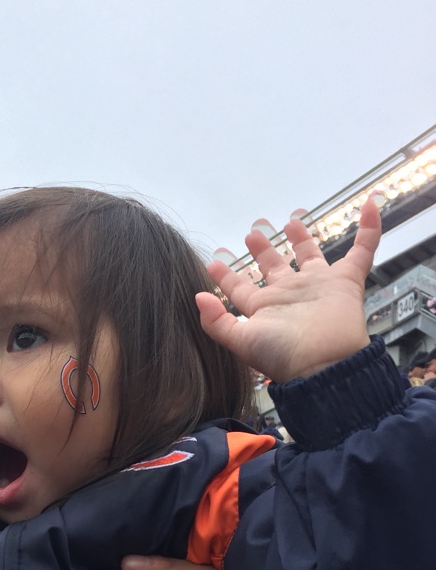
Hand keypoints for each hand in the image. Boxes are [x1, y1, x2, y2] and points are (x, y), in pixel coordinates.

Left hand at [196, 199, 380, 382]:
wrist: (324, 363)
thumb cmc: (282, 354)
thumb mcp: (241, 340)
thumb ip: (216, 322)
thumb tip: (198, 297)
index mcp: (264, 307)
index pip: (240, 288)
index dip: (226, 276)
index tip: (213, 261)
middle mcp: (289, 295)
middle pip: (274, 267)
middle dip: (263, 250)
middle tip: (252, 233)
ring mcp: (317, 286)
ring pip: (309, 255)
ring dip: (300, 238)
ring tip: (289, 221)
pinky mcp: (345, 281)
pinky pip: (362, 250)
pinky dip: (370, 229)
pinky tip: (371, 206)